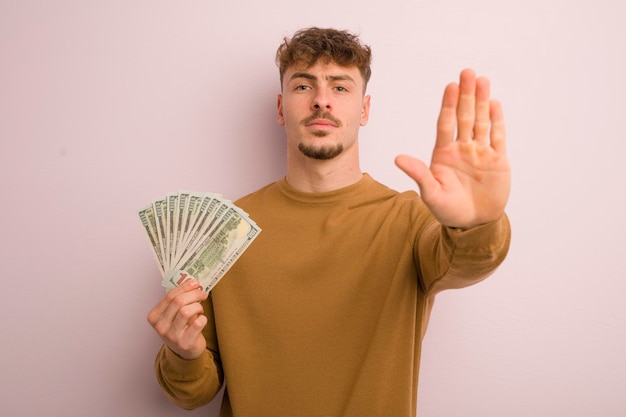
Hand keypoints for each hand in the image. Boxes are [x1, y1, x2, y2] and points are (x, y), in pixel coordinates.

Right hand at [147, 279, 208, 359]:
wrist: (184, 352)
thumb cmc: (180, 328)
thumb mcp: (172, 314)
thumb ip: (178, 299)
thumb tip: (192, 282)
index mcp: (154, 316)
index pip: (169, 296)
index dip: (184, 287)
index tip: (195, 283)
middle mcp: (161, 326)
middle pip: (178, 302)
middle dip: (194, 294)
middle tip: (202, 293)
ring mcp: (172, 336)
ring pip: (187, 311)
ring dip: (198, 307)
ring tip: (199, 310)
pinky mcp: (185, 343)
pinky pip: (198, 323)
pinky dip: (203, 318)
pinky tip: (201, 320)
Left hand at [395, 69, 509, 228]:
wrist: (473, 223)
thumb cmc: (448, 210)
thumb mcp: (431, 194)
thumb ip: (419, 174)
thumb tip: (398, 158)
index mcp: (444, 154)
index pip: (446, 123)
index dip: (448, 105)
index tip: (450, 86)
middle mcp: (462, 148)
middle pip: (464, 116)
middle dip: (466, 95)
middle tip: (467, 72)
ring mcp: (480, 153)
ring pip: (481, 122)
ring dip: (481, 101)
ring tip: (482, 80)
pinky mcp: (497, 160)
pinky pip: (497, 136)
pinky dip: (497, 121)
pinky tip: (494, 103)